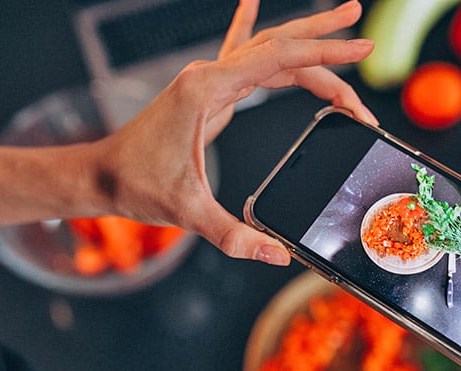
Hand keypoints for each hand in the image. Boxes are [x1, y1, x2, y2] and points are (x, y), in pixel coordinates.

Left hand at [98, 0, 376, 265]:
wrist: (100, 175)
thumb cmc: (136, 185)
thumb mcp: (188, 212)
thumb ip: (233, 236)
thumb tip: (277, 255)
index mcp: (207, 90)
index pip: (279, 60)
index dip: (325, 54)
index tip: (360, 49)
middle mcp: (209, 76)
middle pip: (277, 46)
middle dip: (322, 36)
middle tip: (359, 25)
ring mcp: (206, 81)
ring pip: (265, 51)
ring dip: (302, 39)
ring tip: (338, 25)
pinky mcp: (204, 93)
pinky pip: (236, 54)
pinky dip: (248, 28)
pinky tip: (250, 3)